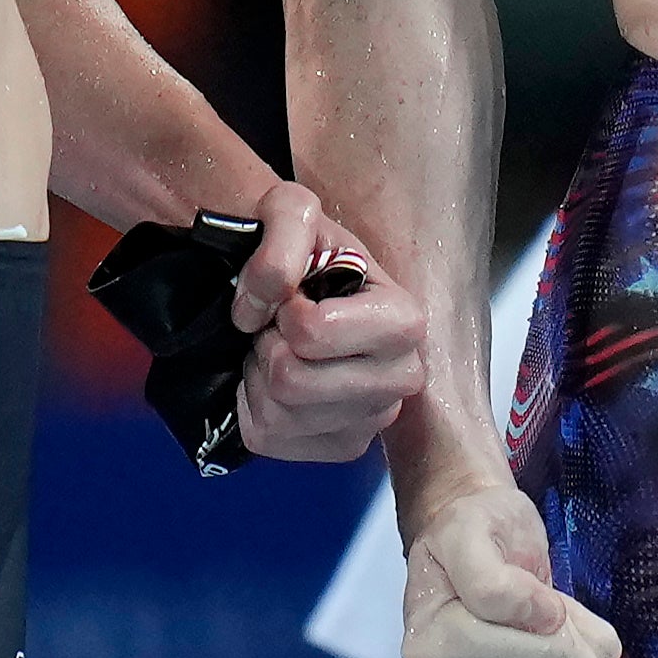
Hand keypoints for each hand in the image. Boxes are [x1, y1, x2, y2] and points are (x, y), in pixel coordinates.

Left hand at [221, 181, 424, 463]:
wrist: (297, 288)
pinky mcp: (339, 448)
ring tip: (278, 348)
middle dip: (268, 348)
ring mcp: (372, 421)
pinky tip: (271, 380)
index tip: (295, 296)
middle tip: (279, 327)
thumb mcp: (290, 209)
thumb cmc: (303, 249)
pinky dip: (253, 405)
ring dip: (259, 375)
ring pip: (277, 414)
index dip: (285, 311)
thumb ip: (280, 233)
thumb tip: (258, 308)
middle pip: (291, 381)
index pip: (312, 334)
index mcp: (404, 322)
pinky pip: (266, 439)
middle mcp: (403, 378)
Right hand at [402, 481, 620, 657]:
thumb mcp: (468, 530)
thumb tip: (546, 621)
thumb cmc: (469, 534)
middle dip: (566, 626)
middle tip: (547, 600)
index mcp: (427, 646)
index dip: (539, 601)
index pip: (514, 632)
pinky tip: (554, 647)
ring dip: (578, 646)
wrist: (468, 551)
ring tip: (549, 619)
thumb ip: (492, 577)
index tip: (530, 581)